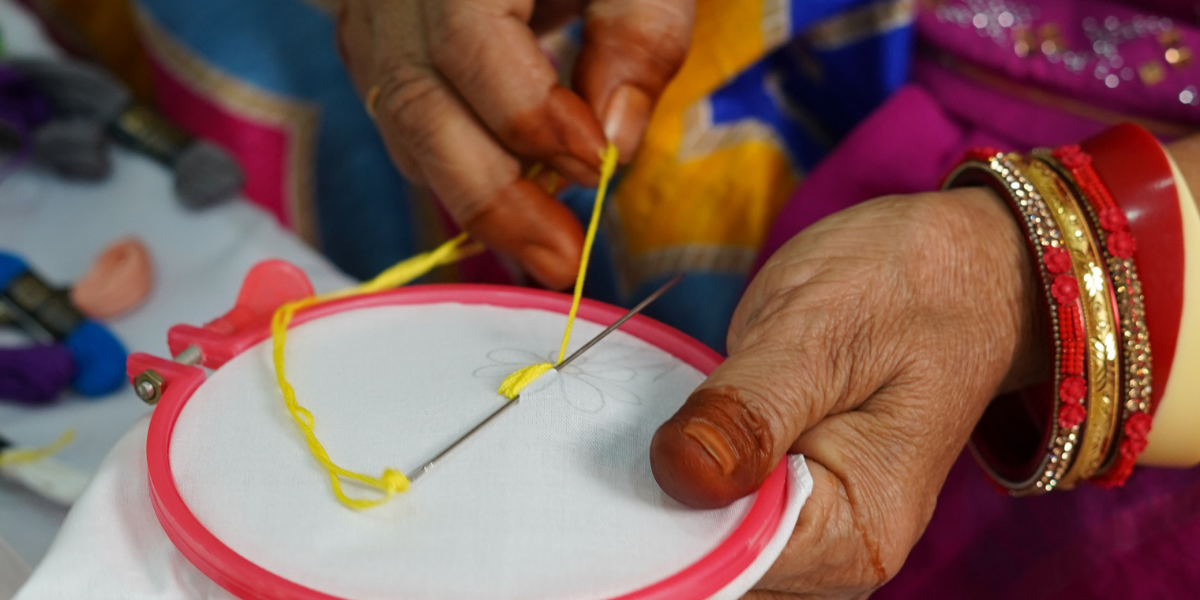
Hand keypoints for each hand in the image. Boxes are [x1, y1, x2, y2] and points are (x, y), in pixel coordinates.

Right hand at [336, 0, 693, 287]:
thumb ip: (639, 32)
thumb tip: (617, 142)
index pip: (471, 44)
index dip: (532, 119)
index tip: (601, 165)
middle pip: (417, 106)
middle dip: (494, 200)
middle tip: (563, 261)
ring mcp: (369, 14)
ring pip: (400, 125)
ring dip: (473, 196)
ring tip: (546, 242)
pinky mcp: (371, 40)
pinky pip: (400, 119)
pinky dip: (456, 165)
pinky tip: (512, 198)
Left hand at [649, 187, 1048, 596]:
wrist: (960, 269)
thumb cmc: (906, 288)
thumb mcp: (820, 329)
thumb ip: (749, 408)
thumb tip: (679, 475)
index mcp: (857, 529)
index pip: (728, 562)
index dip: (668, 518)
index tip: (628, 461)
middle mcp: (838, 555)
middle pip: (714, 565)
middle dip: (664, 507)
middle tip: (642, 430)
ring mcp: (813, 536)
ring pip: (707, 544)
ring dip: (668, 492)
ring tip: (671, 420)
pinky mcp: (789, 505)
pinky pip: (716, 516)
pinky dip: (685, 478)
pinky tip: (685, 429)